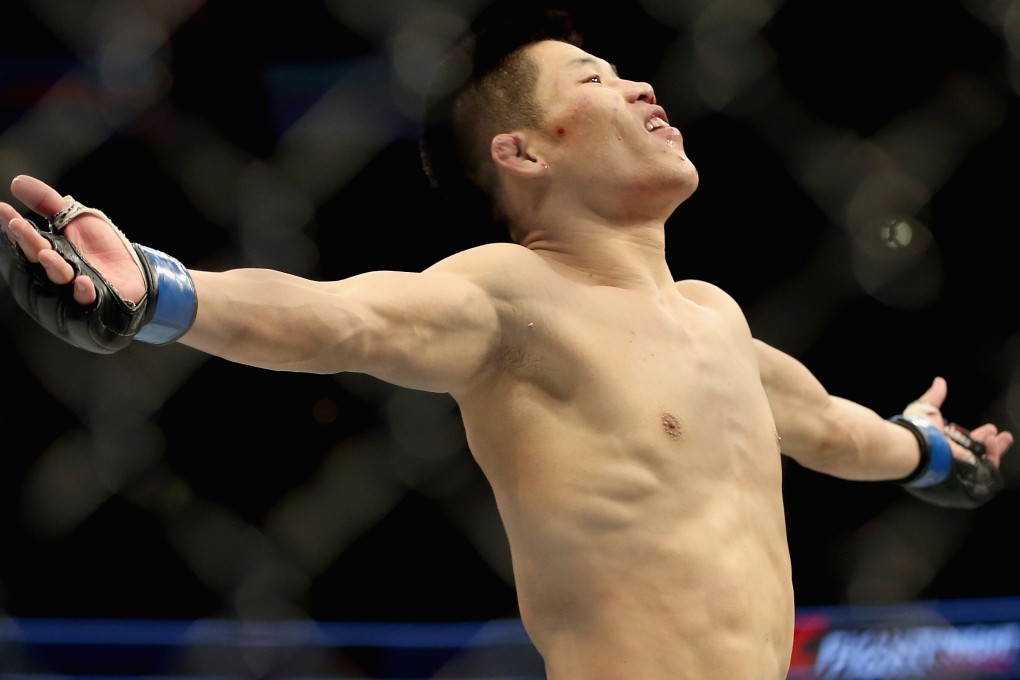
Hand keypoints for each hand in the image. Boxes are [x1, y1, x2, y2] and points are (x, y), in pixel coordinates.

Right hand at [0, 175, 144, 303]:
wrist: (135, 271)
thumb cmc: (101, 247)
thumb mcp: (76, 218)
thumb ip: (49, 202)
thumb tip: (17, 181)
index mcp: (49, 249)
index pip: (27, 237)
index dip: (14, 225)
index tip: (3, 209)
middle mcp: (56, 269)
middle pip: (37, 257)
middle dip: (28, 242)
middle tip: (19, 226)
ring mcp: (74, 287)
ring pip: (57, 279)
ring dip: (52, 267)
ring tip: (48, 254)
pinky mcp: (95, 300)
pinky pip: (85, 300)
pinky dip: (83, 293)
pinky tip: (82, 282)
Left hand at [906, 376, 1013, 466]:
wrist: (915, 447)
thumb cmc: (916, 429)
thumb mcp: (925, 408)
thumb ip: (934, 397)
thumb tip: (939, 381)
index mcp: (943, 446)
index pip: (966, 444)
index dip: (979, 436)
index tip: (991, 428)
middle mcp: (951, 459)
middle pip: (978, 456)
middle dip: (993, 446)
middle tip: (1004, 436)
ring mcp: (959, 469)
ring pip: (984, 463)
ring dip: (996, 449)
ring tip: (1002, 437)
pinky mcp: (967, 477)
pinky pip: (986, 471)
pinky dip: (993, 456)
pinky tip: (993, 442)